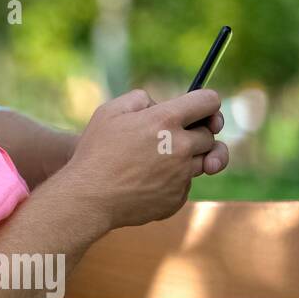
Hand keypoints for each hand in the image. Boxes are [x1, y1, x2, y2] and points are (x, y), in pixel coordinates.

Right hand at [58, 88, 229, 230]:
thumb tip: (158, 104)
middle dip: (195, 133)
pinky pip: (184, 185)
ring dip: (188, 158)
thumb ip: (140, 99)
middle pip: (209, 135)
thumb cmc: (95, 151)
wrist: (88, 197)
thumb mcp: (109, 111)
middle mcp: (180, 147)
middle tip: (170, 137)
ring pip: (203, 162)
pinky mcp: (177, 198)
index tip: (201, 110)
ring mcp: (181, 175)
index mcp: (165, 120)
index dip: (208, 103)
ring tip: (159, 160)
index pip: (209, 102)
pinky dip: (171, 181)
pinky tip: (145, 181)